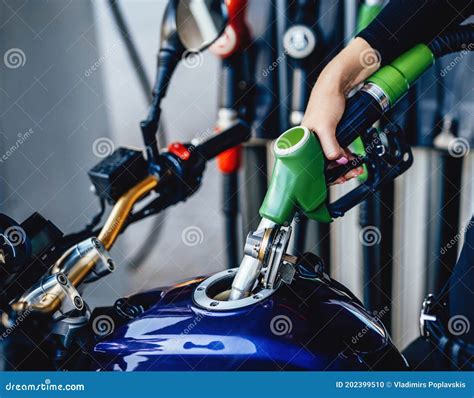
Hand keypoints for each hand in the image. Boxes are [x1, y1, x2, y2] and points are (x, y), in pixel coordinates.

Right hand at [302, 37, 379, 183]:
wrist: (337, 84)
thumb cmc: (324, 101)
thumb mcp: (326, 127)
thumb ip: (331, 146)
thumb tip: (339, 162)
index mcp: (302, 142)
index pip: (310, 167)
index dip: (325, 176)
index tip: (339, 178)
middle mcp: (310, 143)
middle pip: (323, 166)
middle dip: (339, 172)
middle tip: (352, 173)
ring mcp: (321, 140)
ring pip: (332, 160)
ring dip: (345, 166)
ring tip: (356, 168)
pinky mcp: (332, 136)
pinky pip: (338, 151)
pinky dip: (347, 157)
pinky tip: (354, 159)